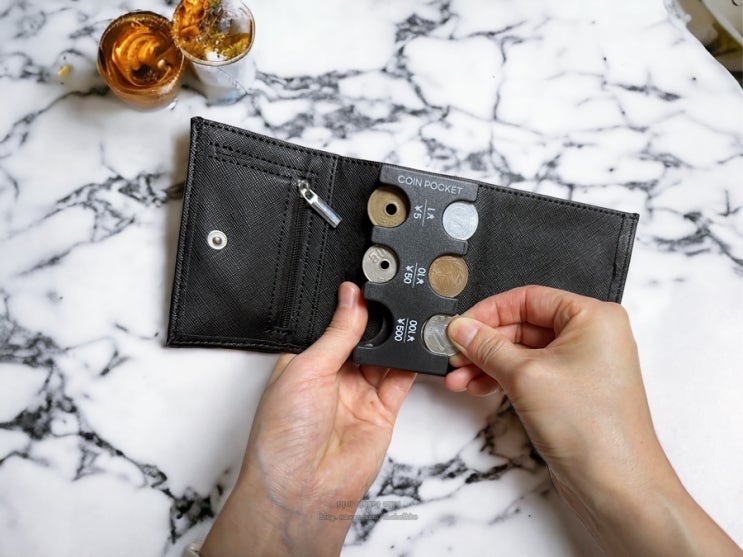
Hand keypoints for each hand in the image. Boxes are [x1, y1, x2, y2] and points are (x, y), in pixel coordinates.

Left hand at [201, 282, 415, 556]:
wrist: (303, 491)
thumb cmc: (283, 436)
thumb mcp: (305, 370)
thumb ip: (337, 333)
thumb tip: (352, 297)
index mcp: (305, 361)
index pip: (334, 324)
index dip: (350, 306)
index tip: (367, 284)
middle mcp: (333, 376)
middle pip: (363, 337)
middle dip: (377, 319)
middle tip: (391, 297)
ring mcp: (359, 393)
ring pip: (385, 355)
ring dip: (395, 338)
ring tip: (405, 317)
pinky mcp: (383, 410)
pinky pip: (402, 379)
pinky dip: (412, 362)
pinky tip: (416, 344)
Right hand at [445, 285, 739, 556]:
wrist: (617, 487)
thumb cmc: (590, 428)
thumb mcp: (526, 376)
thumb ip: (488, 347)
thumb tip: (461, 327)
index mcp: (593, 318)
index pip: (529, 299)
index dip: (489, 311)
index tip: (459, 326)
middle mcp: (591, 337)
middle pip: (523, 325)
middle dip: (484, 343)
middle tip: (452, 355)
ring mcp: (581, 366)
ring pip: (522, 352)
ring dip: (486, 364)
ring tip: (457, 379)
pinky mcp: (571, 393)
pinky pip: (529, 374)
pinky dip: (501, 379)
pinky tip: (475, 387)